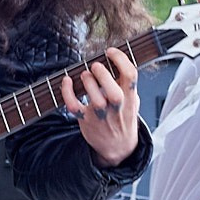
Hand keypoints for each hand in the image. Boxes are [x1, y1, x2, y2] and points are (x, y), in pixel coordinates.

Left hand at [60, 47, 139, 166]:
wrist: (117, 147)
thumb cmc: (123, 119)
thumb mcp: (133, 101)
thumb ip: (127, 85)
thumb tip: (117, 61)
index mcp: (130, 99)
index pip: (130, 76)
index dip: (120, 60)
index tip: (110, 52)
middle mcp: (116, 108)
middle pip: (113, 91)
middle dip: (103, 75)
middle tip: (96, 65)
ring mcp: (101, 116)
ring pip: (94, 99)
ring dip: (87, 82)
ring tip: (86, 75)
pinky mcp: (86, 120)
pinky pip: (73, 106)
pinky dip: (67, 92)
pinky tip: (67, 81)